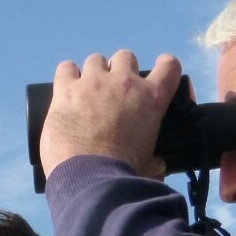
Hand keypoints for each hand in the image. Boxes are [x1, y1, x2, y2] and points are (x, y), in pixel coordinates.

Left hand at [38, 50, 182, 180]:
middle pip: (125, 57)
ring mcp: (94, 83)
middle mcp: (124, 83)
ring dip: (94, 74)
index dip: (164, 67)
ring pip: (96, 60)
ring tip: (87, 95)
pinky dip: (67, 77)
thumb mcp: (150, 166)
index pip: (169, 66)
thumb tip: (158, 165)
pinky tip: (66, 91)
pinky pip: (66, 68)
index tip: (157, 76)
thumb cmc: (124, 175)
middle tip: (113, 94)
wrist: (91, 178)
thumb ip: (155, 161)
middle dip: (120, 72)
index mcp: (151, 99)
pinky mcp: (67, 90)